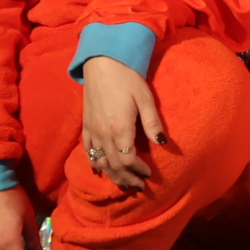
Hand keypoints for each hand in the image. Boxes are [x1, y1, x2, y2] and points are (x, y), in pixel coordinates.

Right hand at [78, 54, 164, 193]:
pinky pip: (88, 151)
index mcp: (119, 129)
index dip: (138, 170)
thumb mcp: (145, 99)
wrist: (103, 62)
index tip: (149, 174)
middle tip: (139, 187)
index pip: (128, 160)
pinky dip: (95, 163)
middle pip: (113, 165)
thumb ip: (153, 124)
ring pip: (100, 162)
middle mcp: (103, 134)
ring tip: (124, 183)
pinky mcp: (85, 125)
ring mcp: (92, 130)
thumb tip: (163, 144)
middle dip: (127, 178)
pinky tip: (101, 171)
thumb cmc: (128, 78)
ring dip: (112, 175)